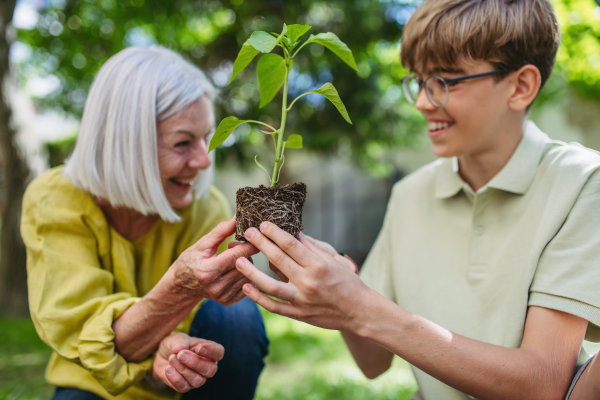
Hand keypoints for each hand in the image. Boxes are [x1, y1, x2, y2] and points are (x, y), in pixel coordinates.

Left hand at [149, 332, 223, 392]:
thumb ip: (180, 342)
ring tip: (171, 358)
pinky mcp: (186, 386)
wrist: (163, 355)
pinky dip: (175, 378)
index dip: (211, 351)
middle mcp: (207, 366)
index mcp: (210, 351)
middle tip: (181, 354)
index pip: (218, 352)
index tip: (198, 348)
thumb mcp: (177, 338)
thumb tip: (180, 349)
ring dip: (183, 370)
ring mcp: (198, 378)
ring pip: (197, 380)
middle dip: (195, 362)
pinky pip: (184, 387)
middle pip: (210, 370)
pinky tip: (168, 368)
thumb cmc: (176, 345)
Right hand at [172, 218, 258, 305]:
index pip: (237, 255)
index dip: (249, 243)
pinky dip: (245, 276)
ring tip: (233, 258)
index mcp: (208, 271)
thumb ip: (221, 231)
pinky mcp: (228, 301)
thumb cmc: (191, 260)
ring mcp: (222, 296)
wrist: (181, 285)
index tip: (257, 235)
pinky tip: (235, 270)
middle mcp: (216, 286)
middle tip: (235, 246)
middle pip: (245, 265)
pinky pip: (247, 286)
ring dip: (246, 264)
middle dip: (246, 252)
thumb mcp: (202, 244)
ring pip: (248, 275)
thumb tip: (238, 218)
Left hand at [235, 222, 368, 331]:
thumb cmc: (348, 282)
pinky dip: (258, 297)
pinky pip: (273, 307)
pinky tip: (246, 287)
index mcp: (318, 265)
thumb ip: (311, 247)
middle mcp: (308, 282)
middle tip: (247, 233)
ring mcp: (301, 300)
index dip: (274, 232)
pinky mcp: (298, 314)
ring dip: (251, 272)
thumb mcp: (333, 260)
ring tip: (238, 260)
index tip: (263, 224)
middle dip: (260, 243)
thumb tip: (293, 232)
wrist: (359, 311)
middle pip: (278, 259)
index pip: (291, 244)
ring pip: (269, 285)